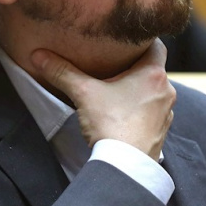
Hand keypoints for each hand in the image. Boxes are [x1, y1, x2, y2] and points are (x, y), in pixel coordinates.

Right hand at [31, 40, 175, 160]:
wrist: (125, 167)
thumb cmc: (111, 125)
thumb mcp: (83, 93)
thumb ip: (62, 72)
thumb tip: (39, 55)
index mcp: (153, 74)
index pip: (157, 45)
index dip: (143, 40)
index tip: (128, 39)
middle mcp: (166, 91)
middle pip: (153, 69)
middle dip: (136, 66)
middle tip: (117, 61)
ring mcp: (165, 114)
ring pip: (153, 92)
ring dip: (139, 89)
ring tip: (118, 88)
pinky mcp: (160, 132)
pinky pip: (152, 113)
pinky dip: (141, 109)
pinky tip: (123, 113)